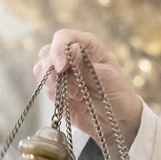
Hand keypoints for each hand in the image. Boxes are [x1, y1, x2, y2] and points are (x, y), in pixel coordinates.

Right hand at [33, 29, 142, 144]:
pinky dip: (58, 99)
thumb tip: (72, 47)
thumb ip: (85, 65)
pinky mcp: (57, 90)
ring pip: (42, 71)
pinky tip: (76, 104)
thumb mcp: (106, 79)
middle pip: (46, 53)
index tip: (62, 68)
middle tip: (70, 88)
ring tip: (77, 96)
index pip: (64, 37)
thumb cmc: (119, 95)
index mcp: (87, 46)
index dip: (58, 50)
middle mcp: (71, 56)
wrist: (118, 121)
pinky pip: (46, 91)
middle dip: (53, 71)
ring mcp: (62, 74)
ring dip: (56, 86)